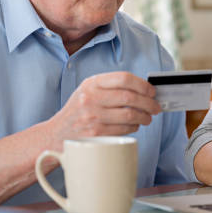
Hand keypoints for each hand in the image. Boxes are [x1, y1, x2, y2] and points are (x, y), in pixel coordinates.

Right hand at [46, 72, 160, 145]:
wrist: (56, 134)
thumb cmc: (78, 110)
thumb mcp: (88, 90)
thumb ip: (111, 86)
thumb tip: (143, 88)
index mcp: (92, 83)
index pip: (124, 78)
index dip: (143, 85)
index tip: (151, 91)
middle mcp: (91, 98)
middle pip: (130, 98)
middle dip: (149, 103)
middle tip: (155, 107)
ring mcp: (93, 117)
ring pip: (130, 115)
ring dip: (145, 117)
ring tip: (148, 117)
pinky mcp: (96, 134)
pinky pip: (124, 129)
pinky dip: (134, 127)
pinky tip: (135, 125)